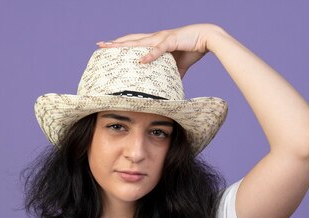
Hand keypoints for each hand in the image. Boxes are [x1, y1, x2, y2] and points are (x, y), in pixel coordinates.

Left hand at [96, 23, 224, 77]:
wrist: (208, 38)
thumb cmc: (193, 48)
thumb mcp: (178, 65)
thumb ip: (169, 73)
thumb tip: (166, 88)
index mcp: (155, 42)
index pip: (134, 43)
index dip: (121, 45)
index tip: (107, 48)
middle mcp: (156, 38)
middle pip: (131, 40)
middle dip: (115, 43)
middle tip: (99, 44)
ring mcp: (162, 38)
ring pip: (139, 42)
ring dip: (125, 45)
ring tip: (111, 47)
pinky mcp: (171, 41)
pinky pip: (158, 49)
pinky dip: (149, 55)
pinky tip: (140, 61)